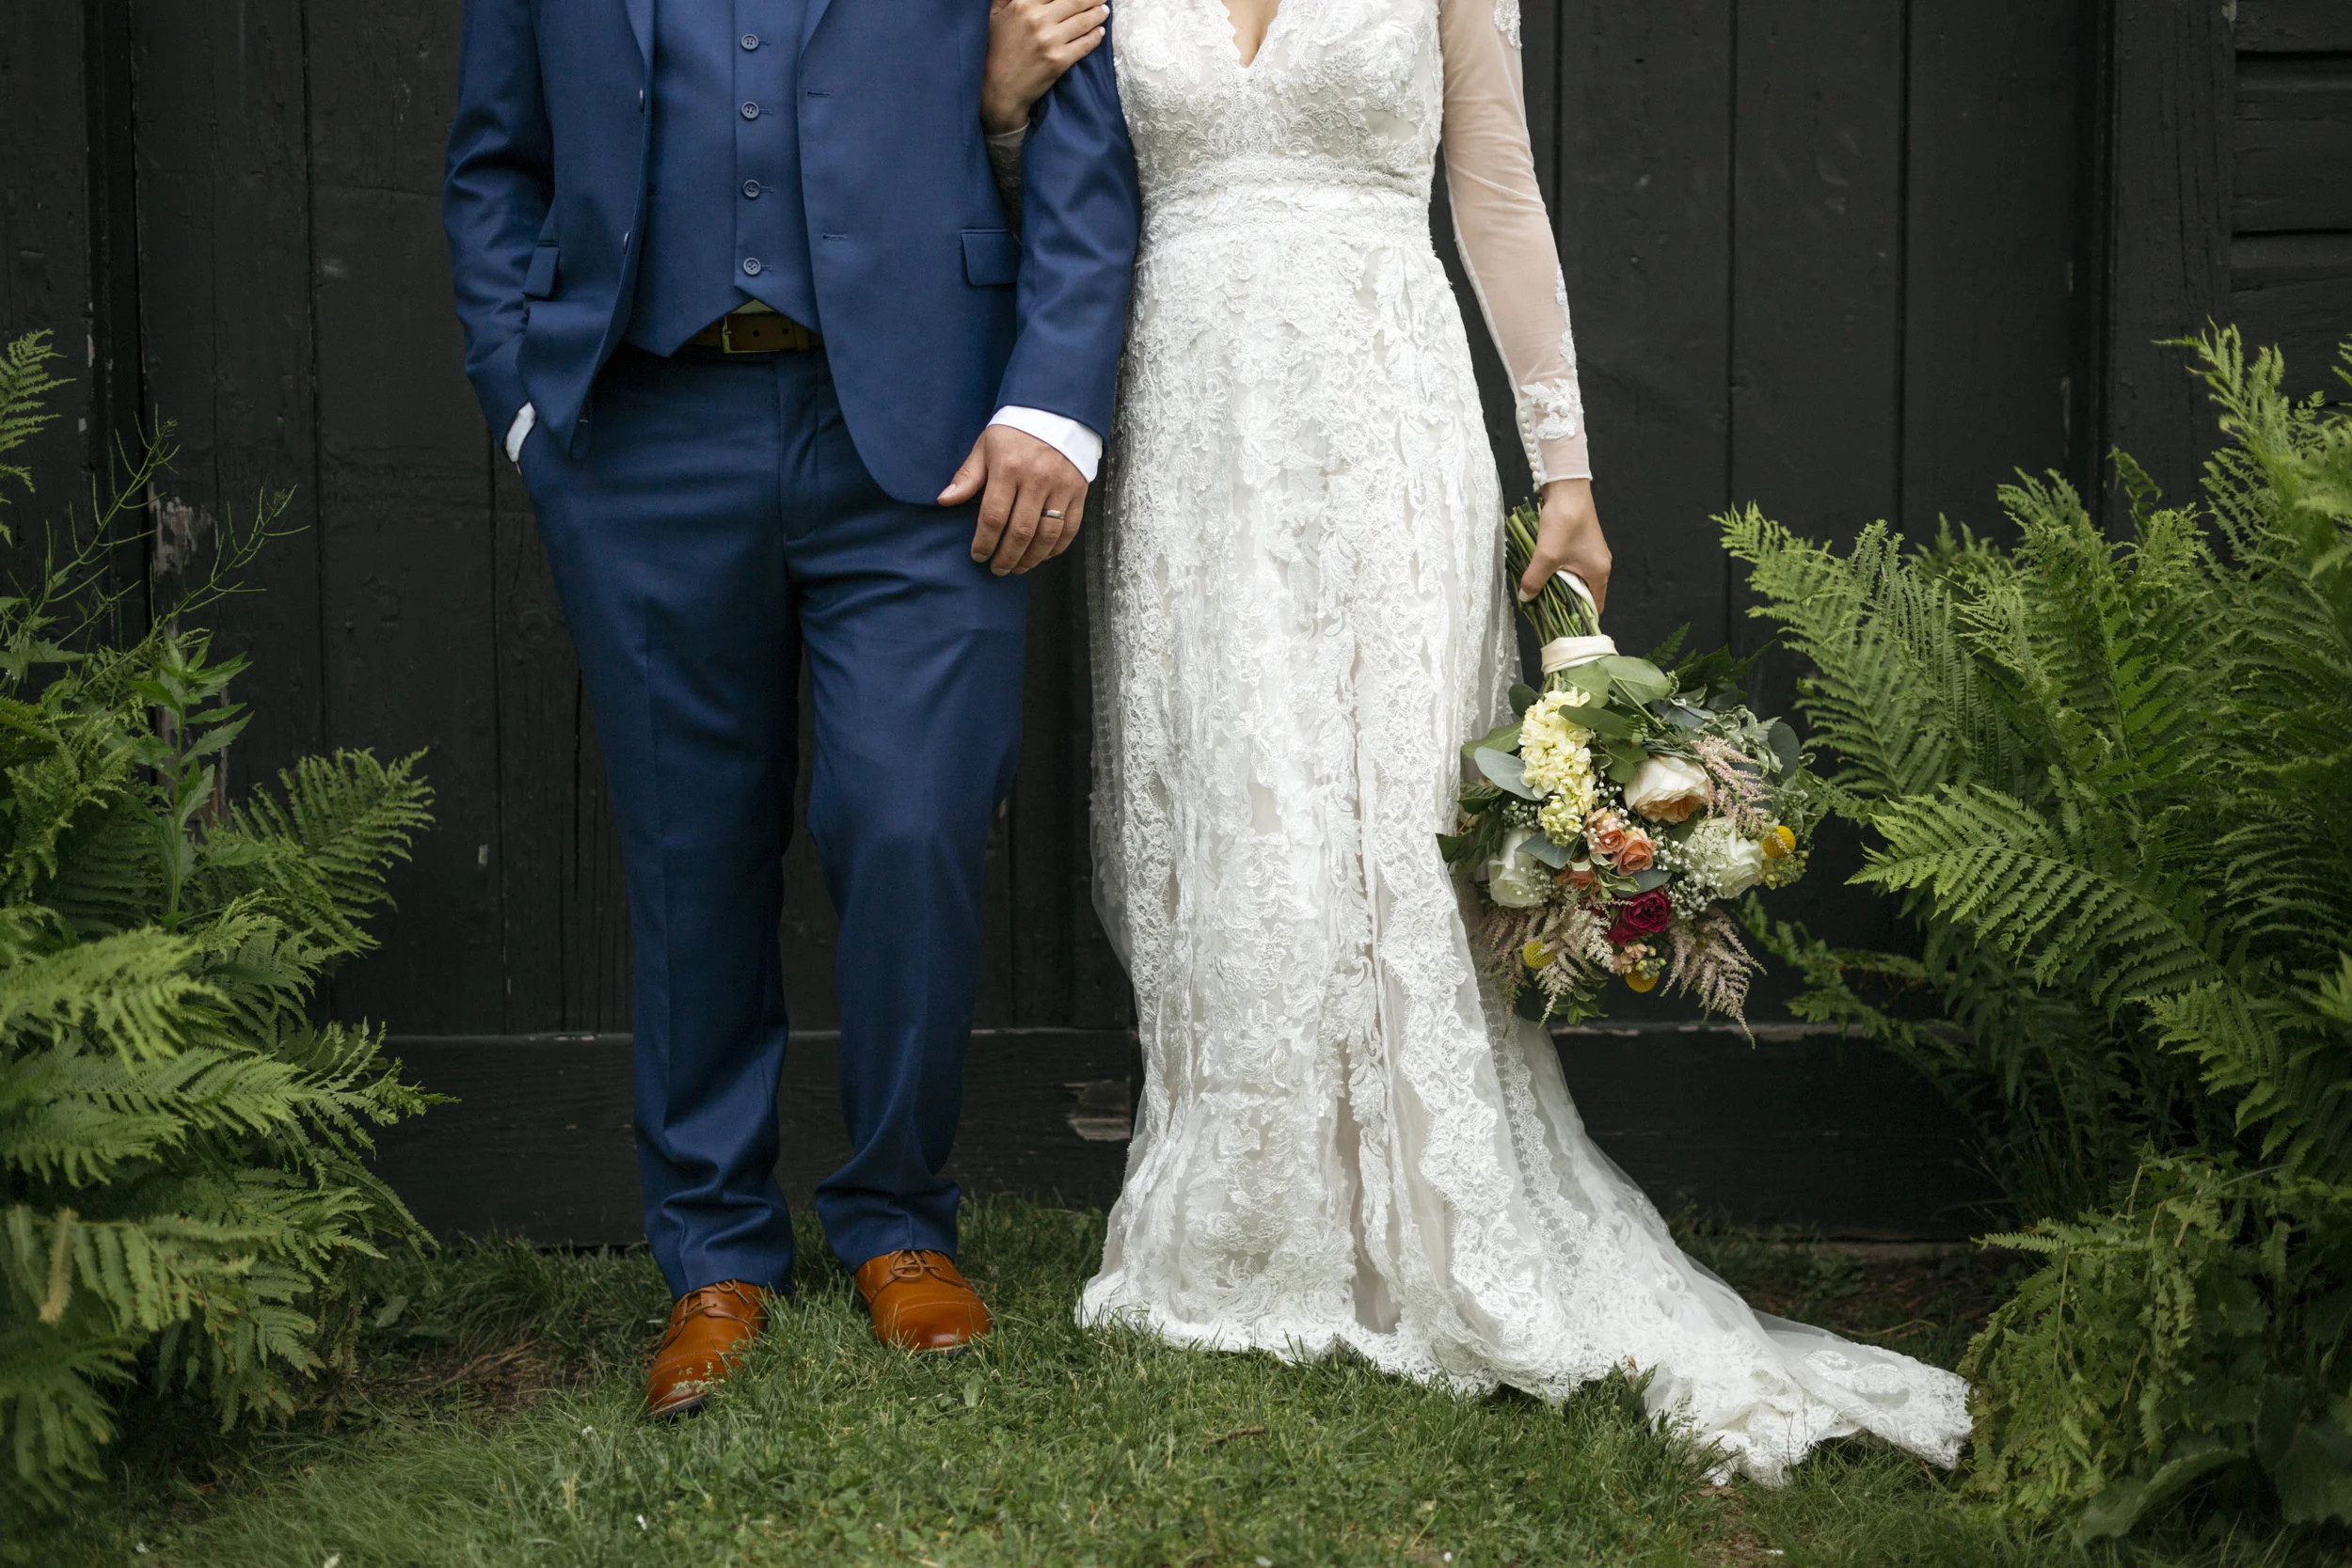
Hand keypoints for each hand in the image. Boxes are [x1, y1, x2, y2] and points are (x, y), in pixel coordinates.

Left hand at [940, 425, 1088, 574]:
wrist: (1055, 412)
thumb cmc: (1014, 431)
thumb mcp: (985, 447)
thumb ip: (967, 477)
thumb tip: (945, 500)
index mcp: (1008, 469)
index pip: (993, 516)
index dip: (984, 542)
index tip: (978, 556)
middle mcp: (1036, 480)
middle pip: (1020, 531)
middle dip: (1006, 556)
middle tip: (996, 569)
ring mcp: (1061, 487)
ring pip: (1047, 535)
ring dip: (1031, 558)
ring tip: (1017, 567)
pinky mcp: (1078, 492)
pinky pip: (1070, 528)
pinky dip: (1056, 548)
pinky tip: (1042, 556)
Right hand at [983, 0, 1108, 133]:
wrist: (998, 89)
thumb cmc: (994, 50)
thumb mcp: (994, 15)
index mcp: (1022, 4)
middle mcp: (1038, 19)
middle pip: (1075, 0)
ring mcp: (1050, 40)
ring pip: (1083, 21)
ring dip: (1098, 13)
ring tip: (1104, 10)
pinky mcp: (1059, 60)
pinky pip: (1085, 44)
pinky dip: (1096, 36)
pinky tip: (1100, 31)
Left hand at [1516, 477, 1611, 614]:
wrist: (1567, 488)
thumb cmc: (1564, 522)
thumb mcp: (1546, 556)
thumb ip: (1535, 580)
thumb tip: (1525, 598)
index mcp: (1599, 573)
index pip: (1594, 606)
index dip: (1579, 618)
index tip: (1561, 626)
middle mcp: (1600, 565)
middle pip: (1584, 594)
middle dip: (1565, 604)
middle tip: (1545, 614)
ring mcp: (1591, 554)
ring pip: (1575, 580)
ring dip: (1559, 587)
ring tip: (1540, 596)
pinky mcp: (1580, 544)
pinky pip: (1571, 566)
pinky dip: (1558, 573)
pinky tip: (1542, 575)